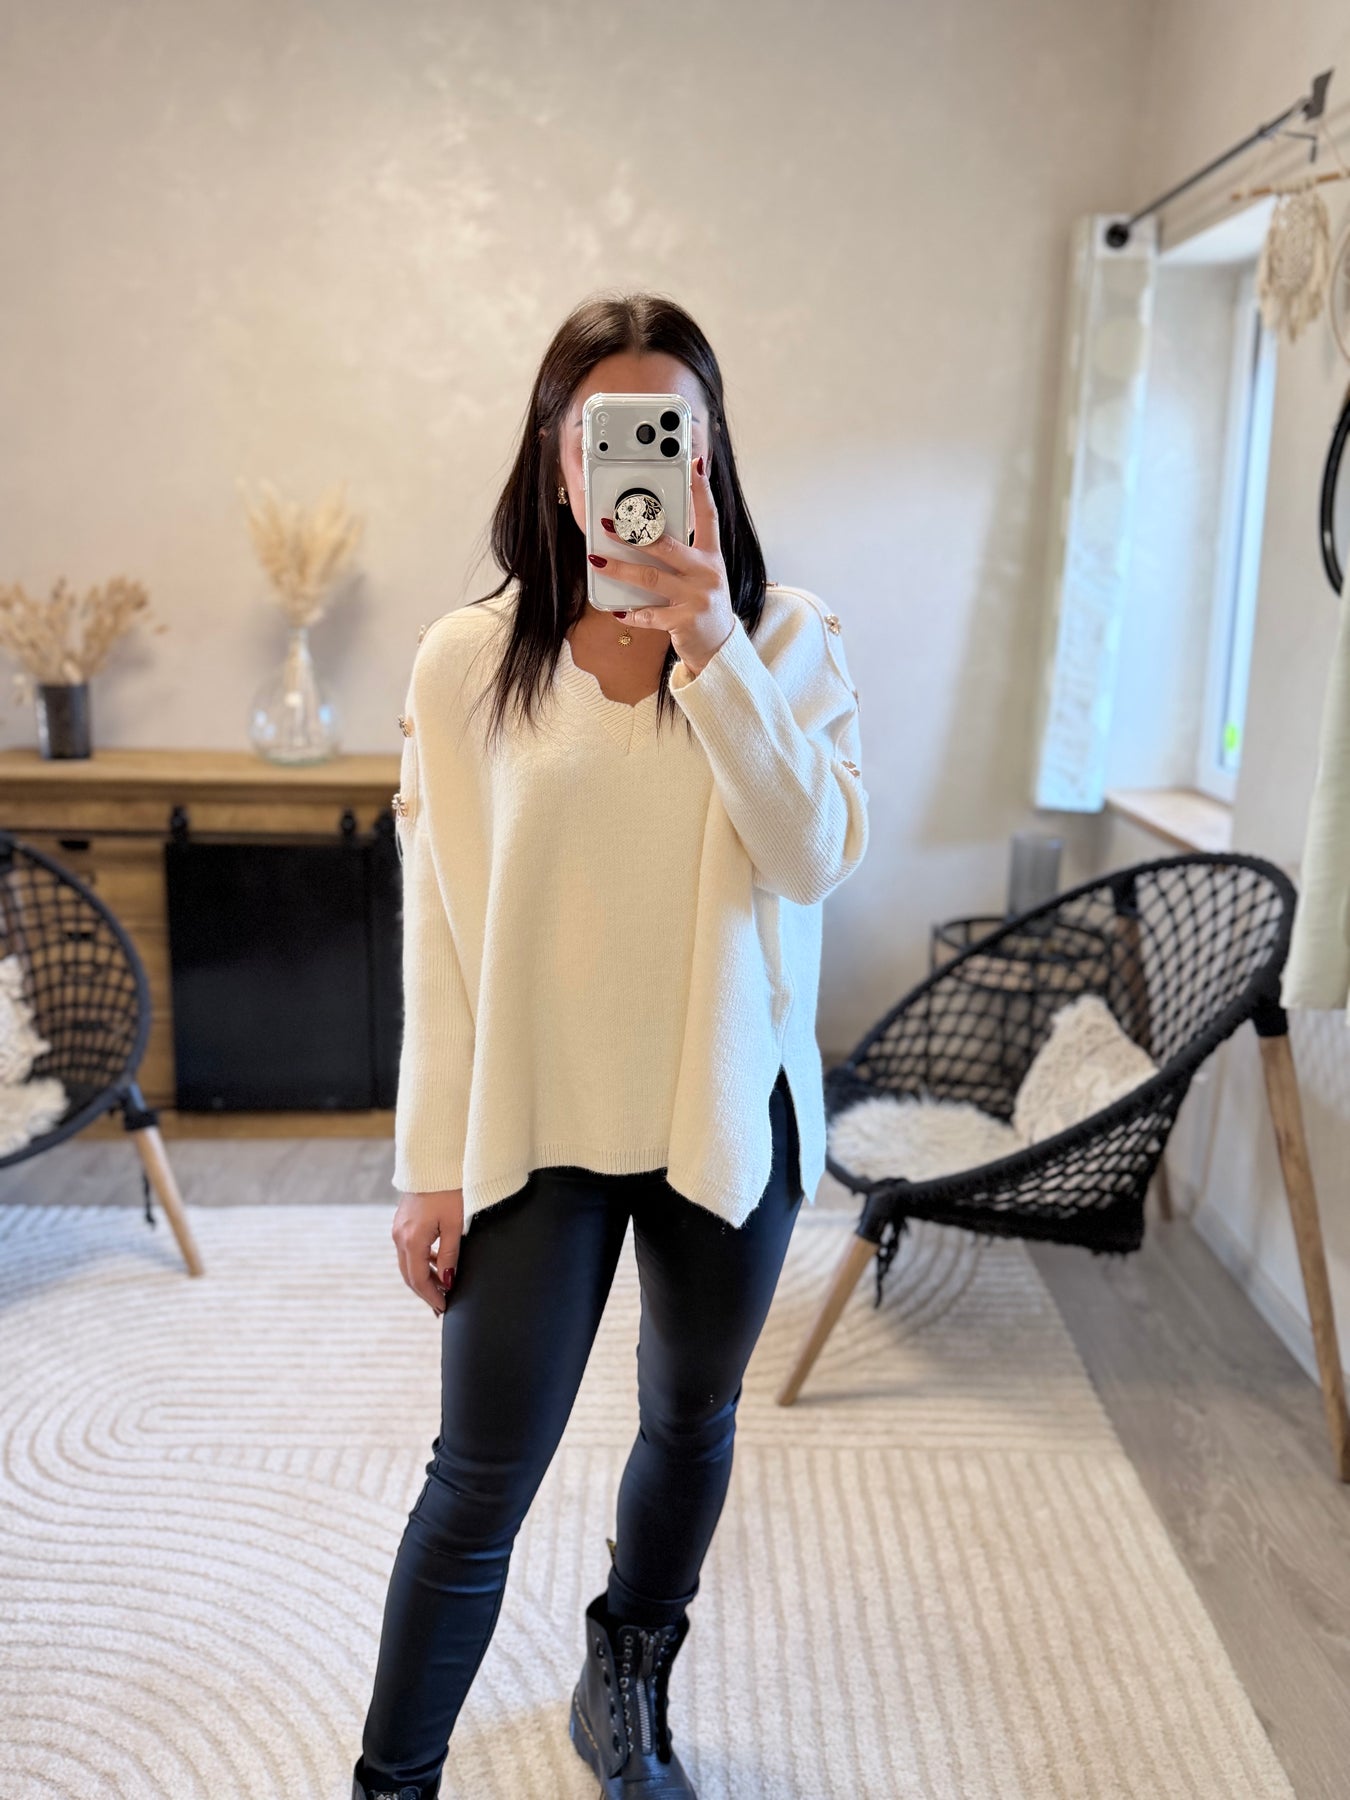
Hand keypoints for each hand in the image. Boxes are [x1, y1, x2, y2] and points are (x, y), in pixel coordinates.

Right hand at [392, 1188, 463, 1315]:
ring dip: (424, 1278)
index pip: (419, 1279)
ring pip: (408, 1264)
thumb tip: (448, 1281)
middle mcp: (399, 1237)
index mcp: (411, 1240)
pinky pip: (409, 1250)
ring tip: (442, 1290)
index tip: (444, 1309)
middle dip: (425, 1292)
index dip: (431, 1297)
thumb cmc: (449, 1191)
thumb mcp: (454, 1225)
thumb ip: (450, 1255)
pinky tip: (437, 1266)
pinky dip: (421, 1262)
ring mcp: (398, 1229)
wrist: (434, 1161)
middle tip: (441, 1307)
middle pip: (410, 1275)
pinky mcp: (402, 1222)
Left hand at [587, 456, 735, 674]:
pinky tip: (617, 610)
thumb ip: (682, 555)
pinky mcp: (683, 621)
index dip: (702, 489)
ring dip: (620, 569)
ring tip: (597, 560)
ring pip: (650, 577)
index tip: (695, 464)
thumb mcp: (703, 576)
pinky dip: (629, 613)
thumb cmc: (704, 606)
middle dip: (634, 534)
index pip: (708, 516)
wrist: (719, 647)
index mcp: (711, 557)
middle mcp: (706, 573)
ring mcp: (696, 598)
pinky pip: (648, 614)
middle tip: (608, 524)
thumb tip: (645, 535)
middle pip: (666, 546)